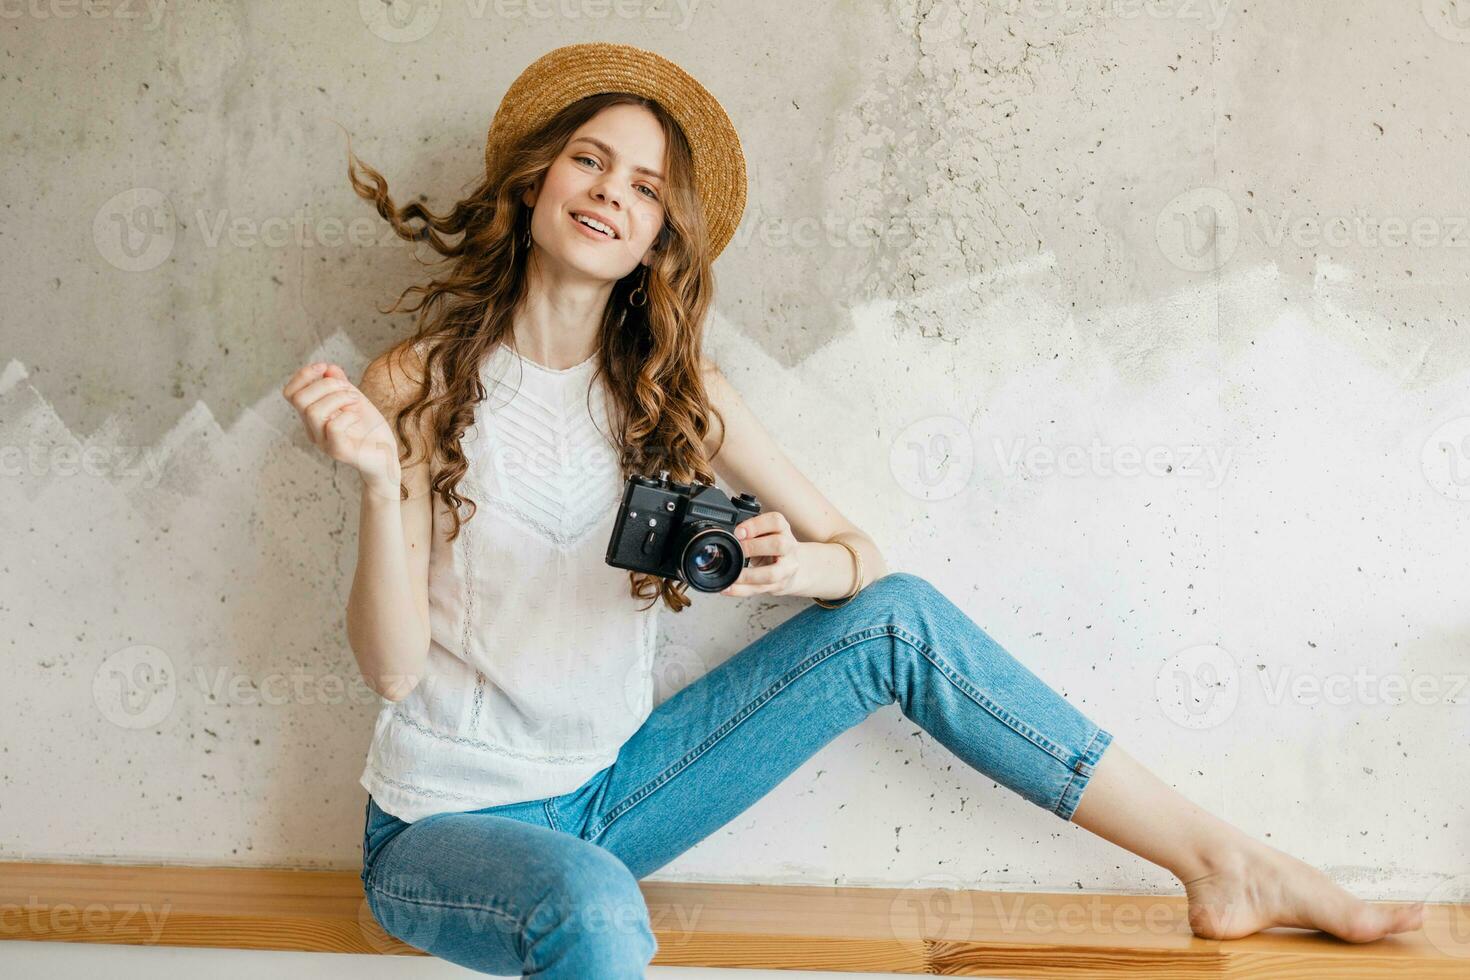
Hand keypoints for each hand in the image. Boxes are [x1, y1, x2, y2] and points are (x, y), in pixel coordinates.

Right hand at [281, 361, 399, 494]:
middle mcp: (313, 430)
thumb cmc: (368, 427)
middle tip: (349, 390)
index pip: (291, 393)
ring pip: (313, 412)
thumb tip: (328, 368)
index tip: (324, 367)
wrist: (385, 455)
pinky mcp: (339, 452)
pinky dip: (347, 415)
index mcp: (311, 417)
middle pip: (299, 399)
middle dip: (326, 385)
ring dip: (338, 397)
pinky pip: (333, 427)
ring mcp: (324, 443)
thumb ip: (340, 384)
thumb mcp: (354, 399)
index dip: (303, 375)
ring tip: (355, 400)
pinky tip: (356, 418)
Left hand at [719, 511, 801, 596]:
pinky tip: (729, 588)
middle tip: (738, 550)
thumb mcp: (765, 534)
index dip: (755, 525)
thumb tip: (728, 536)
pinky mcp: (779, 585)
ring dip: (748, 575)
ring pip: (772, 574)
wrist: (794, 567)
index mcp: (783, 530)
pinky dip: (741, 590)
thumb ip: (750, 533)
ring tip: (733, 575)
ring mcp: (786, 568)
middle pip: (779, 545)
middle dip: (754, 547)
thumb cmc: (773, 548)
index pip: (775, 521)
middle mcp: (789, 547)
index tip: (738, 532)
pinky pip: (759, 589)